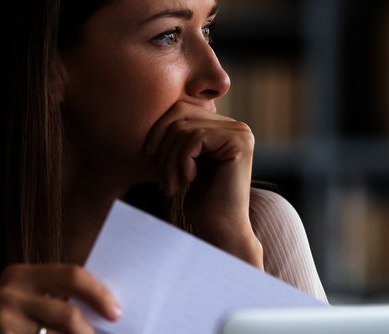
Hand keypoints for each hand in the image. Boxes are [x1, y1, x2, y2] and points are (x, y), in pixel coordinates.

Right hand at [0, 264, 120, 333]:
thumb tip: (106, 307)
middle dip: (90, 331)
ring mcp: (2, 317)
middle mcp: (10, 291)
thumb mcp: (28, 303)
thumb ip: (56, 298)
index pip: (72, 275)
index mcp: (22, 274)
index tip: (116, 312)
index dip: (99, 294)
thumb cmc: (9, 325)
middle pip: (68, 312)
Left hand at [142, 102, 262, 268]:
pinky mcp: (239, 143)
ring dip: (169, 160)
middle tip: (161, 177)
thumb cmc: (201, 203)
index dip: (158, 130)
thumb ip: (178, 137)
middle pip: (180, 114)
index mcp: (223, 127)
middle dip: (163, 145)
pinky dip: (182, 161)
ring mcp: (240, 133)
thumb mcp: (185, 163)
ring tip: (171, 186)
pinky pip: (194, 139)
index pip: (180, 110)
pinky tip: (188, 181)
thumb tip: (152, 114)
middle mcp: (236, 126)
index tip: (148, 156)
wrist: (220, 230)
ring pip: (184, 129)